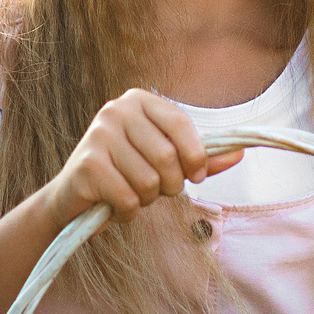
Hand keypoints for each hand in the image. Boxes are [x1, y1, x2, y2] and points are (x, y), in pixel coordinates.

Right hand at [42, 89, 243, 227]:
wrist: (73, 198)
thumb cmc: (126, 175)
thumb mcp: (166, 162)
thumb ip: (200, 158)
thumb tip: (240, 153)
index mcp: (139, 100)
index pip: (181, 124)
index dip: (196, 157)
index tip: (197, 177)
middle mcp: (115, 110)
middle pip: (167, 157)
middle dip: (169, 185)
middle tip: (154, 190)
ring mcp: (97, 135)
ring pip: (149, 181)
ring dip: (146, 200)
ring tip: (131, 194)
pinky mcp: (86, 165)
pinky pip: (128, 199)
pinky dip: (127, 212)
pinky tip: (114, 206)